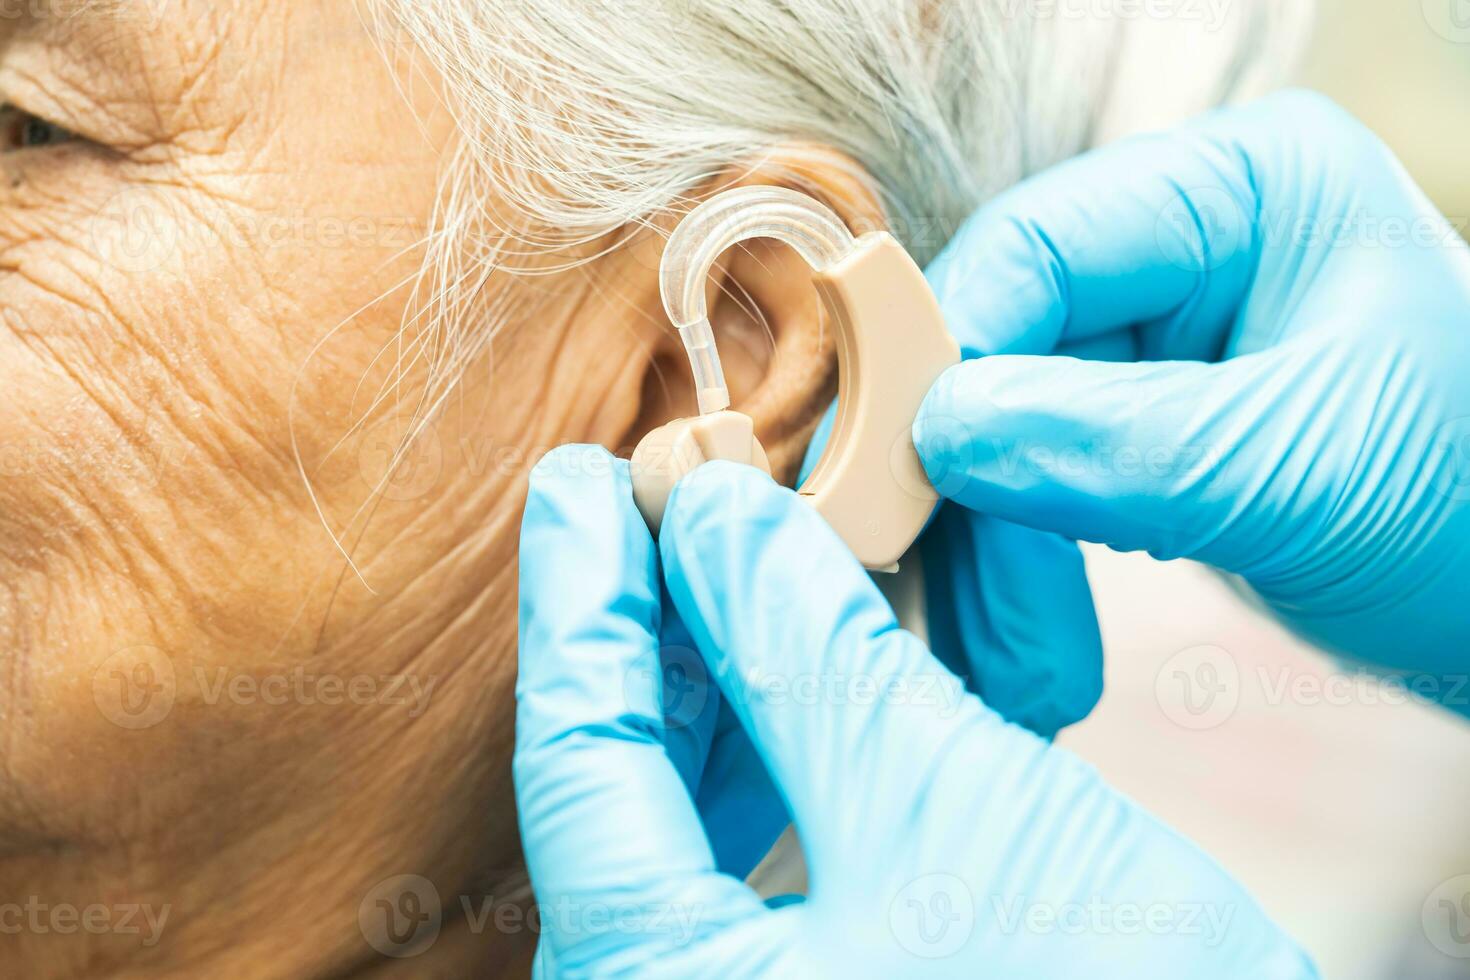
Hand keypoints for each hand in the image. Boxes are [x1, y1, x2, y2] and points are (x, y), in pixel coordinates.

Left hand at [514, 446, 1314, 977]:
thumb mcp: (946, 804)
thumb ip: (808, 657)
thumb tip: (717, 521)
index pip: (576, 761)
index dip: (577, 601)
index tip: (577, 484)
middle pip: (617, 786)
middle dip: (646, 628)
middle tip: (656, 497)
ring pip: (684, 816)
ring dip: (713, 676)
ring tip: (727, 554)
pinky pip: (755, 852)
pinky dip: (774, 745)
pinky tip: (799, 658)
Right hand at [916, 90, 1469, 701]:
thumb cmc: (1468, 513)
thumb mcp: (1293, 471)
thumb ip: (1107, 444)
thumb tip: (935, 434)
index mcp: (1242, 190)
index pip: (1037, 245)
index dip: (953, 356)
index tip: (907, 477)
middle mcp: (1185, 242)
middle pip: (1007, 343)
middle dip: (980, 491)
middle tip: (972, 617)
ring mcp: (1162, 334)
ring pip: (1006, 424)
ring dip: (995, 551)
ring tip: (1021, 667)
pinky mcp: (1144, 417)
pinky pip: (1038, 474)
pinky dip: (1023, 563)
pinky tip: (1037, 644)